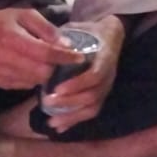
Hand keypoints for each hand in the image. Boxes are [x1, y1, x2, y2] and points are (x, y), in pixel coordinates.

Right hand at [0, 7, 70, 89]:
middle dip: (56, 67)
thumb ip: (47, 28)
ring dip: (46, 74)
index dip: (64, 57)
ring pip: (35, 81)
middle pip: (42, 72)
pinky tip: (33, 67)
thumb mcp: (25, 15)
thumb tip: (66, 43)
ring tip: (48, 63)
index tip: (79, 57)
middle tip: (62, 60)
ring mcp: (0, 73)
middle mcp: (5, 59)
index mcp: (12, 39)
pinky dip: (34, 78)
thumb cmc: (3, 22)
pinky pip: (25, 85)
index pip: (45, 53)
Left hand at [39, 15, 125, 131]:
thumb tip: (45, 45)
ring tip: (52, 122)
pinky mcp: (101, 95)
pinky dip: (75, 121)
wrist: (111, 36)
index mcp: (105, 58)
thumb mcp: (79, 29)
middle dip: (69, 102)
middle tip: (47, 102)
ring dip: (72, 116)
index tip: (57, 88)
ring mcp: (106, 87)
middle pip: (93, 96)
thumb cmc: (90, 32)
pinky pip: (90, 112)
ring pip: (92, 107)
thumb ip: (64, 38)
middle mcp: (109, 76)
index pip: (95, 75)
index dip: (77, 84)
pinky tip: (60, 127)